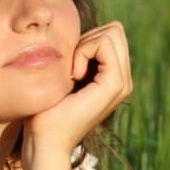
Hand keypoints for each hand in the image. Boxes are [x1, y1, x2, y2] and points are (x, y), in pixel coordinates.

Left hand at [23, 21, 132, 162]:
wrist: (45, 140)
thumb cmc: (46, 110)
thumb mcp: (63, 74)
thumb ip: (77, 55)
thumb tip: (77, 32)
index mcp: (114, 77)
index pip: (111, 33)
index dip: (86, 39)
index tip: (69, 66)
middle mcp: (124, 80)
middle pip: (115, 30)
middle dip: (88, 38)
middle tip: (71, 66)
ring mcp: (122, 83)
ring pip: (112, 33)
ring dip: (84, 45)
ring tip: (72, 73)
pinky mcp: (114, 84)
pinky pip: (104, 44)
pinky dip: (83, 51)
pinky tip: (73, 76)